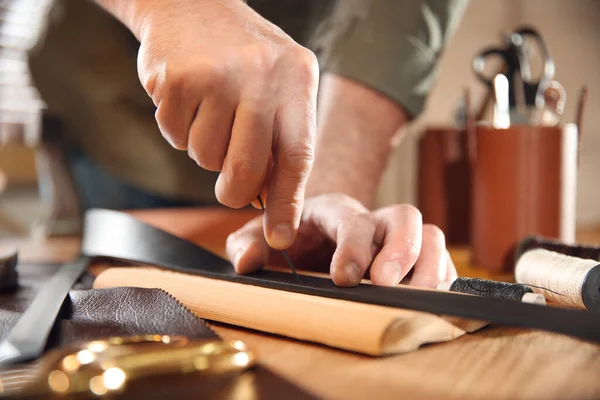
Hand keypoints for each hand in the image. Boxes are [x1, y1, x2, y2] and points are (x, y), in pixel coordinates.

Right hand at [136, 0, 318, 249]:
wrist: (189, 2)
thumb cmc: (240, 56)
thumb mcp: (276, 83)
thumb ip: (280, 137)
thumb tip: (270, 203)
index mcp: (296, 77)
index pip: (298, 155)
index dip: (287, 202)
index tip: (280, 236)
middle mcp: (260, 74)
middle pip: (247, 168)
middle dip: (235, 191)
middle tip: (230, 189)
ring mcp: (216, 76)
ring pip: (207, 158)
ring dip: (206, 150)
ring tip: (209, 111)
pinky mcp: (175, 80)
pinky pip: (176, 137)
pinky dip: (179, 130)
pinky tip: (187, 99)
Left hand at [226, 194, 456, 287]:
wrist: (313, 233)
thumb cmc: (290, 234)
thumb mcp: (261, 234)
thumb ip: (247, 242)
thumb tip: (246, 262)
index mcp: (335, 211)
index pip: (353, 220)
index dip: (353, 247)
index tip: (344, 279)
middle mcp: (373, 220)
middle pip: (405, 218)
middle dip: (401, 251)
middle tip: (387, 284)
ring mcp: (397, 238)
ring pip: (430, 237)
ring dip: (429, 267)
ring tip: (417, 298)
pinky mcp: (414, 257)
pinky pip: (441, 260)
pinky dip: (441, 279)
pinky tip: (431, 299)